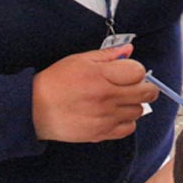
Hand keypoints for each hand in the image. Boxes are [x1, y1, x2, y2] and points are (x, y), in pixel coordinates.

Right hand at [32, 44, 158, 142]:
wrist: (35, 109)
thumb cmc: (55, 82)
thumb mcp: (79, 60)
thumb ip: (108, 55)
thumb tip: (128, 50)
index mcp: (102, 76)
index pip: (139, 71)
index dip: (137, 70)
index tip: (129, 71)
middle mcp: (107, 97)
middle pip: (146, 92)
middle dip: (146, 86)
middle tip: (134, 85)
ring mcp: (106, 117)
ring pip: (139, 111)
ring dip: (134, 104)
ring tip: (119, 99)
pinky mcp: (102, 133)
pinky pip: (129, 129)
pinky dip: (126, 121)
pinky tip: (115, 114)